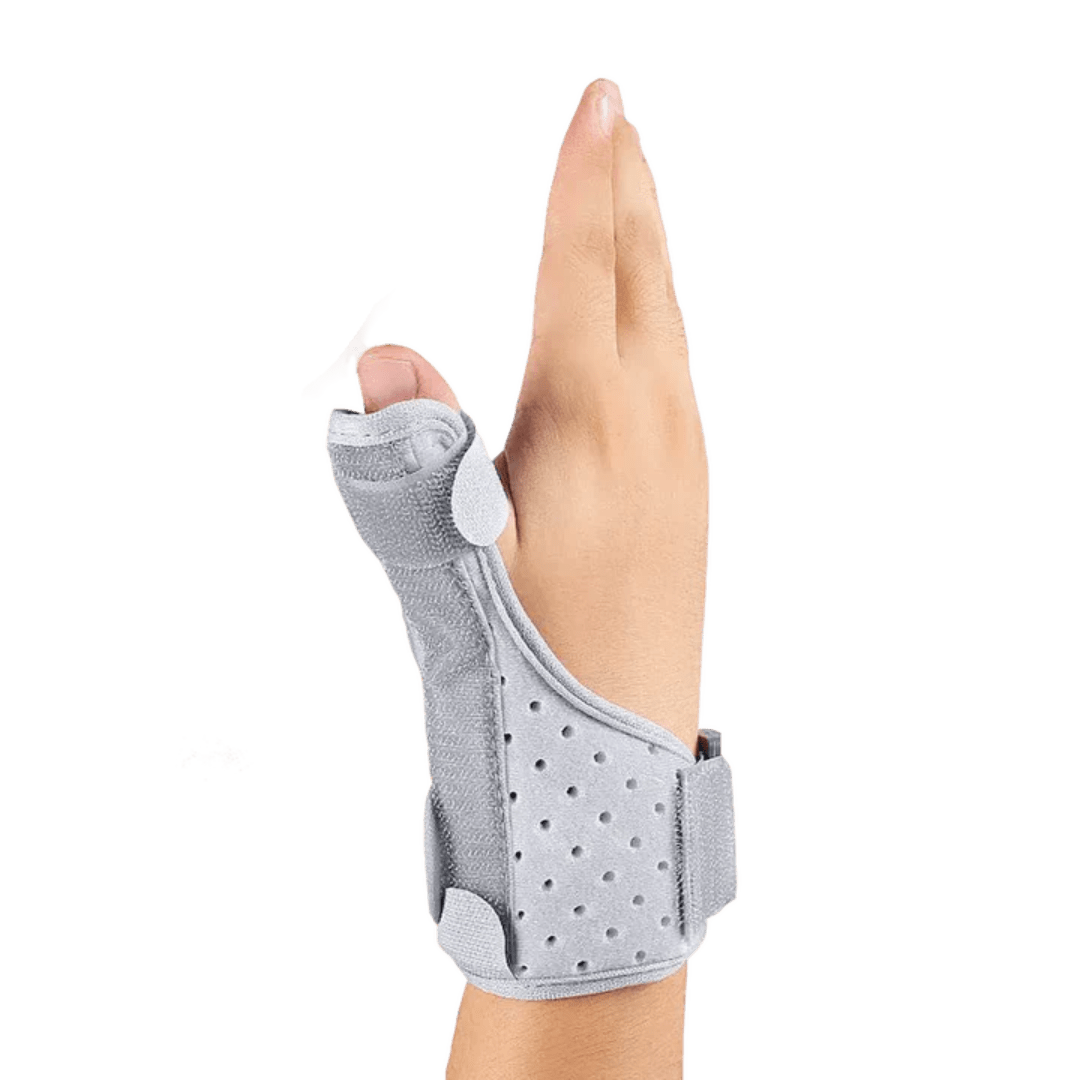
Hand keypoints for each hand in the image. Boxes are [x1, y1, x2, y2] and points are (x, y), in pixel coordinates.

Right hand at [337, 76, 709, 757]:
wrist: (620, 758)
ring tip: (637, 197)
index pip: (584, 267)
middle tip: (620, 123)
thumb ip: (412, 450)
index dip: (584, 178)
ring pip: (669, 320)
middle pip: (642, 275)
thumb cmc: (526, 663)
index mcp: (588, 419)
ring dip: (650, 249)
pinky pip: (679, 371)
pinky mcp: (694, 491)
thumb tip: (384, 353)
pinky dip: (660, 315)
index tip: (600, 101)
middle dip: (628, 191)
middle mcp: (654, 422)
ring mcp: (686, 457)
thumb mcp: (448, 559)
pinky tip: (649, 322)